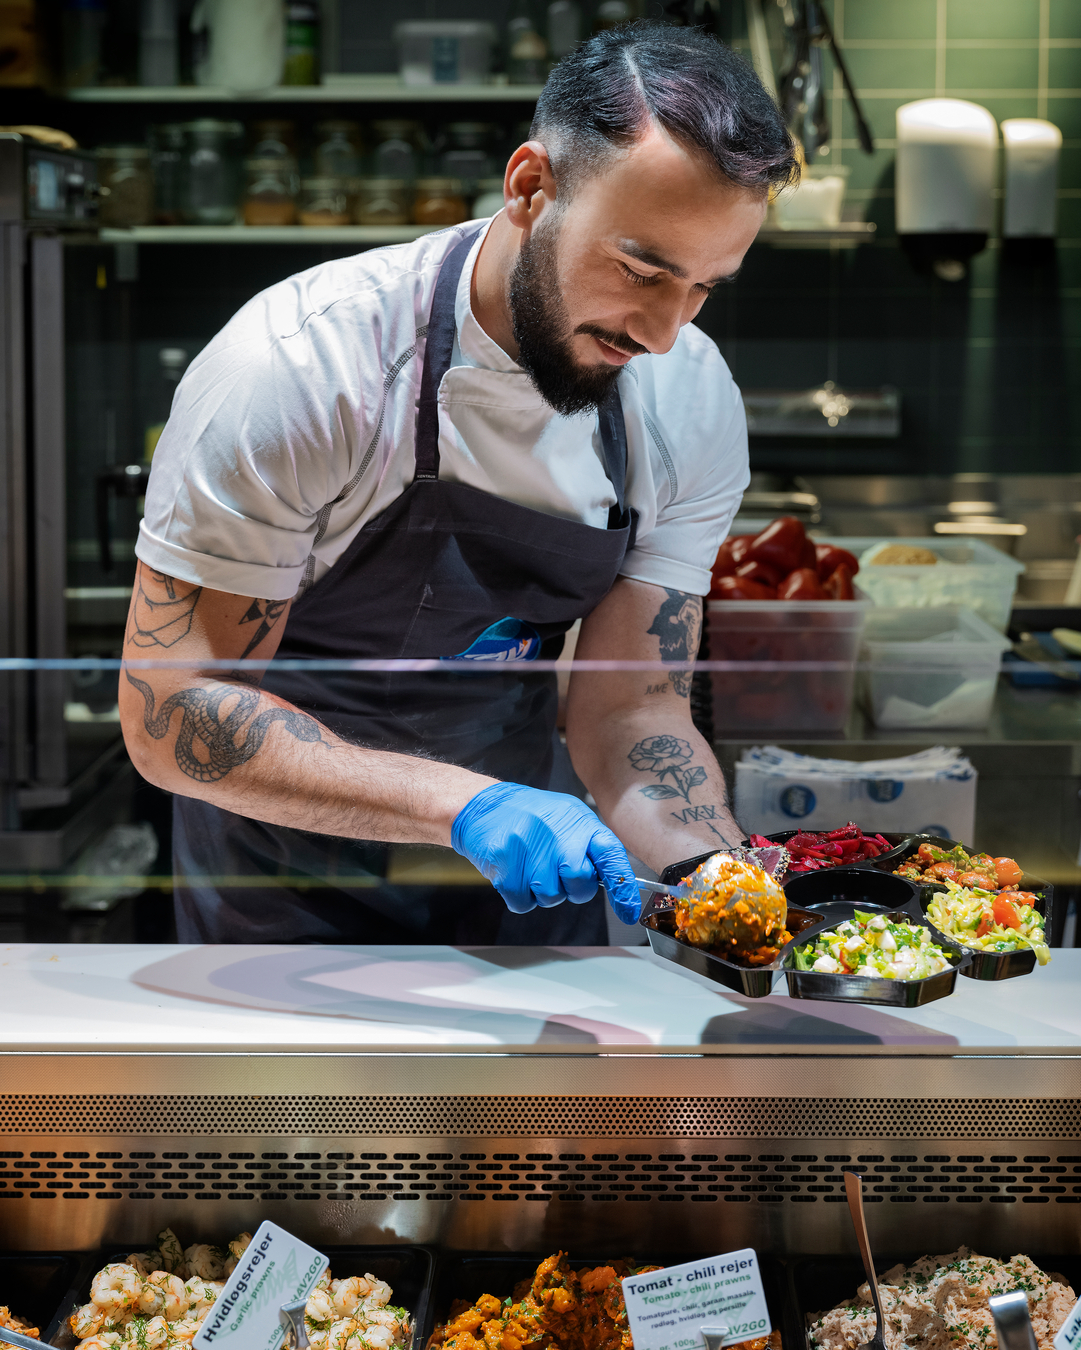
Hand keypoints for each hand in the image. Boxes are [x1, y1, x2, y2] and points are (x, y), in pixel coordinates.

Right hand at [451, 782, 641, 922]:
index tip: (628, 911)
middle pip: (581, 885)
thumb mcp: (568, 817)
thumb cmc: (531, 815)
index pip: (612, 857)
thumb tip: (616, 880)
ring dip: (542, 891)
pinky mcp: (507, 869)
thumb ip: (591, 845)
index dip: (623, 888)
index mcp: (580, 823)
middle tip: (556, 871)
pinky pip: (523, 903)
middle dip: (572, 888)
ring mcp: (532, 852)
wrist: (484, 806)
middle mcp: (559, 836)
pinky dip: (519, 895)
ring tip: (530, 864)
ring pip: (551, 898)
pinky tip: (515, 871)